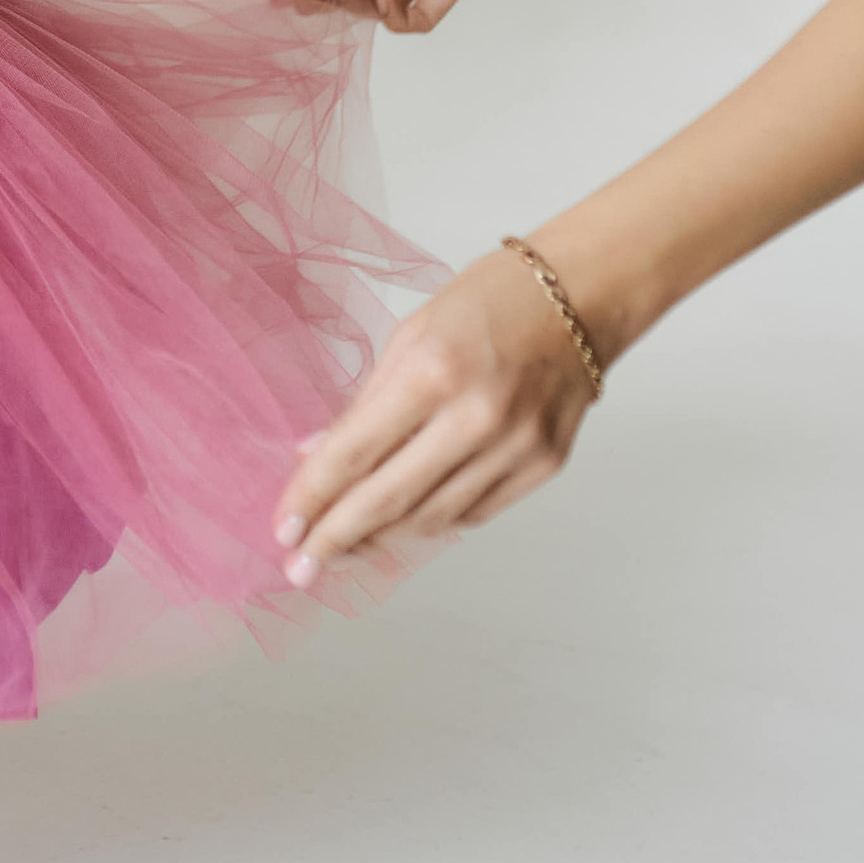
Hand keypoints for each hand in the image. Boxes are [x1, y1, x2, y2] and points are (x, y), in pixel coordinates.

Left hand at [271, 247, 599, 581]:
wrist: (580, 297)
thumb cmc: (485, 303)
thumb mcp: (409, 336)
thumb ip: (365, 403)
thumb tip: (315, 457)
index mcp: (432, 372)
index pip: (356, 451)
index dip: (313, 496)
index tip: (283, 528)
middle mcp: (476, 418)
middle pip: (390, 499)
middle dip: (337, 537)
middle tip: (299, 565)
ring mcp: (516, 449)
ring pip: (432, 518)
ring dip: (381, 537)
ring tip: (342, 546)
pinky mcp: (544, 468)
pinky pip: (474, 513)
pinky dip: (430, 521)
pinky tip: (400, 524)